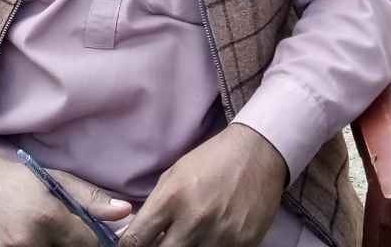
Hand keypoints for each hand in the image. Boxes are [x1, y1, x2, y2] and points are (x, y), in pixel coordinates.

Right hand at [0, 142, 132, 246]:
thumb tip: (125, 213)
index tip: (96, 239)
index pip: (89, 244)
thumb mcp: (51, 180)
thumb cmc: (11, 179)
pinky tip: (23, 243)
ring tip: (41, 238)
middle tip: (60, 236)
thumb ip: (89, 200)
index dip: (97, 243)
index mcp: (47, 217)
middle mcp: (27, 242)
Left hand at [117, 124, 287, 246]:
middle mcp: (194, 220)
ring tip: (187, 237)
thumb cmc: (212, 160)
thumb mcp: (174, 174)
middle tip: (161, 242)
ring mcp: (220, 236)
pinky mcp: (243, 245)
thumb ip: (154, 206)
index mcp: (172, 198)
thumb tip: (134, 232)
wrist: (258, 153)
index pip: (136, 240)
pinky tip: (210, 237)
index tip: (132, 246)